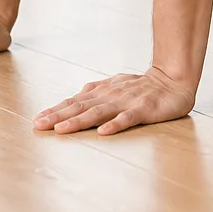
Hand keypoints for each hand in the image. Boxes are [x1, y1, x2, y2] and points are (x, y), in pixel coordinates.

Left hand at [34, 67, 196, 135]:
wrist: (175, 79)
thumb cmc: (144, 86)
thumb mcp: (117, 85)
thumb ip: (97, 92)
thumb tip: (76, 96)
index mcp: (104, 91)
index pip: (75, 101)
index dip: (56, 110)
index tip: (37, 120)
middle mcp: (111, 95)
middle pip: (81, 107)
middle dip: (58, 116)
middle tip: (39, 126)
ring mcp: (127, 102)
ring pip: (99, 112)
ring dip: (79, 120)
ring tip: (61, 129)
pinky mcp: (144, 109)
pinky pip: (128, 118)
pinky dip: (115, 124)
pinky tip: (103, 132)